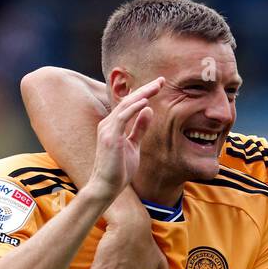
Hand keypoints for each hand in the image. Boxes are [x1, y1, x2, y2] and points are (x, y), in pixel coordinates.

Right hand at [86, 78, 162, 204]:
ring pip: (126, 105)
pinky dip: (134, 108)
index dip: (144, 93)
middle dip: (145, 89)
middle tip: (161, 80)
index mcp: (113, 125)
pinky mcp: (110, 137)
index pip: (129, 105)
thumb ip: (139, 129)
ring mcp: (107, 129)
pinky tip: (145, 101)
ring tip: (157, 86)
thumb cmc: (118, 171)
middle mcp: (108, 124)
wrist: (106, 188)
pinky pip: (123, 117)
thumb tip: (148, 110)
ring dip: (142, 94)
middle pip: (128, 101)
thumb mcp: (133, 147)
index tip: (158, 85)